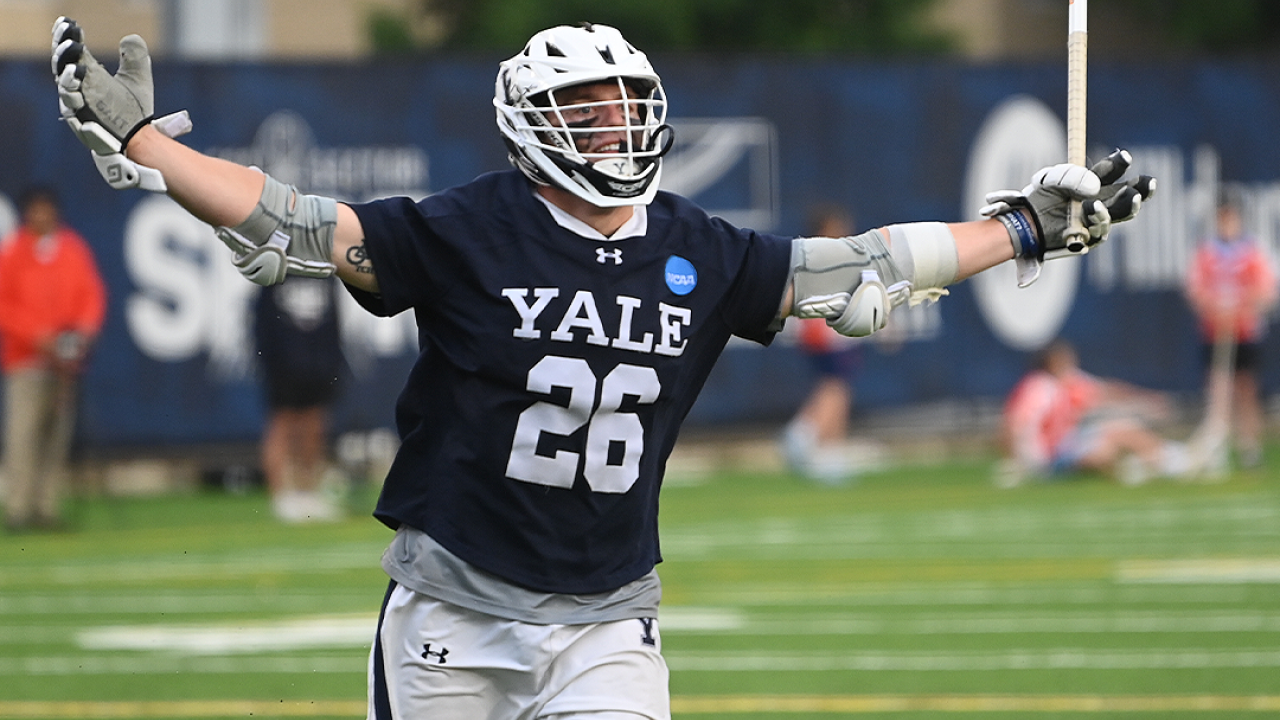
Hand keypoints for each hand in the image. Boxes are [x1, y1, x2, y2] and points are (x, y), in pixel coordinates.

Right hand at [51, 17, 189, 190]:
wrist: (140, 138)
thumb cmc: (134, 110)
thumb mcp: (138, 78)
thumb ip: (134, 57)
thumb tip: (131, 38)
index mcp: (88, 76)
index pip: (71, 53)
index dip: (67, 37)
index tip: (68, 22)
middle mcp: (79, 89)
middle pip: (61, 65)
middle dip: (63, 49)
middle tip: (69, 35)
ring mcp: (79, 104)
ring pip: (63, 83)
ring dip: (67, 67)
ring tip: (76, 51)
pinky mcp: (82, 119)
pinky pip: (72, 103)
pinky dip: (73, 88)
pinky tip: (79, 73)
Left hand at [981, 149, 1155, 284]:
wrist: (1025, 223)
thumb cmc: (1040, 198)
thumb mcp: (1050, 180)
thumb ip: (1071, 177)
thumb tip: (1095, 188)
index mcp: (1093, 182)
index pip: (1112, 171)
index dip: (1119, 164)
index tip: (1124, 157)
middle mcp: (1101, 200)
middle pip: (1129, 195)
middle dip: (1141, 190)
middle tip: (1144, 184)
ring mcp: (1098, 220)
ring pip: (1119, 214)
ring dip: (1120, 205)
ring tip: (1104, 202)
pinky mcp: (1091, 237)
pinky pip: (1100, 230)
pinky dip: (1096, 220)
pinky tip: (1089, 213)